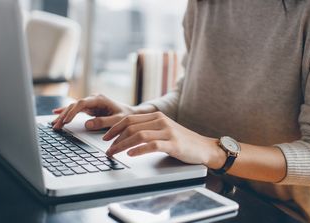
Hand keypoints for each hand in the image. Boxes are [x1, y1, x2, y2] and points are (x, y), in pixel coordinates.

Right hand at [51, 95, 134, 129]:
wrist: (131, 113)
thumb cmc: (126, 116)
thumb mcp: (117, 120)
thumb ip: (103, 122)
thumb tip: (87, 124)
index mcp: (99, 99)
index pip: (82, 103)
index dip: (72, 111)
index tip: (66, 120)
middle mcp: (93, 99)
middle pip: (74, 105)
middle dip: (64, 115)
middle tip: (56, 126)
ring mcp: (91, 103)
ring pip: (73, 108)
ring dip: (63, 115)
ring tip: (54, 124)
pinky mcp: (90, 108)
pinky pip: (75, 110)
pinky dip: (66, 112)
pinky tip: (56, 113)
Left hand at [103, 111, 225, 166]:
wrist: (204, 147)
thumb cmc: (182, 141)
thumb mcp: (164, 130)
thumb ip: (148, 129)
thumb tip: (126, 136)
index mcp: (157, 116)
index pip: (129, 119)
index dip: (114, 128)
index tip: (105, 138)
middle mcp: (161, 121)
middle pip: (131, 126)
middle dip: (115, 138)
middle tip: (107, 149)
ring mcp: (168, 132)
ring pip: (139, 135)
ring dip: (122, 145)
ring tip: (114, 153)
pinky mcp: (174, 144)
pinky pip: (152, 145)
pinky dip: (139, 150)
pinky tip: (130, 154)